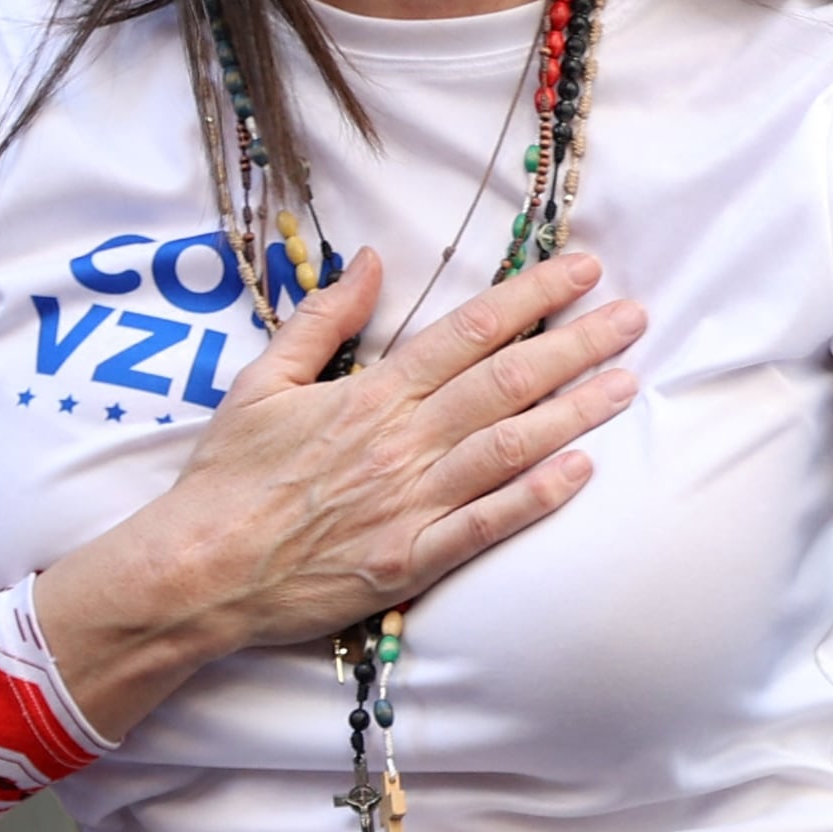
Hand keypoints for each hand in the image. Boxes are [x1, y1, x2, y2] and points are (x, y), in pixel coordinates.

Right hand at [35, 249, 642, 735]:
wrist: (196, 571)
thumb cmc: (227, 477)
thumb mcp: (261, 380)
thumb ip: (322, 319)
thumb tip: (371, 260)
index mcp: (371, 393)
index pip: (469, 331)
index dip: (533, 296)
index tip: (583, 270)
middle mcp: (402, 441)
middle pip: (508, 380)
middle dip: (578, 342)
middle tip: (635, 315)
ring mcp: (411, 502)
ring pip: (510, 446)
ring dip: (576, 411)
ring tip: (628, 381)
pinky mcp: (412, 560)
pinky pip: (488, 524)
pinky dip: (537, 497)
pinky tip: (583, 471)